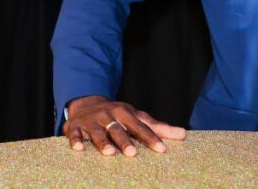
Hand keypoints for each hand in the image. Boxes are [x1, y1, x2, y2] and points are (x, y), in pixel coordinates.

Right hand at [62, 95, 186, 156]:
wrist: (85, 103)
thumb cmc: (117, 115)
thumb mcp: (136, 117)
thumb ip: (158, 127)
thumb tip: (183, 134)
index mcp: (125, 113)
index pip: (140, 127)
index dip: (151, 138)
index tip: (162, 149)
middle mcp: (108, 116)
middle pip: (119, 130)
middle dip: (125, 141)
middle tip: (133, 153)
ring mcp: (91, 121)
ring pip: (98, 132)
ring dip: (103, 142)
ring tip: (109, 153)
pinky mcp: (75, 127)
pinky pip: (74, 134)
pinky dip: (76, 140)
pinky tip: (78, 148)